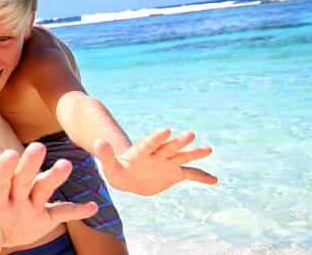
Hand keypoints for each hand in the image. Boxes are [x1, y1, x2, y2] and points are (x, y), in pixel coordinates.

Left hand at [0, 143, 98, 254]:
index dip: (3, 169)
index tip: (10, 154)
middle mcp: (14, 197)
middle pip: (22, 178)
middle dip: (29, 164)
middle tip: (38, 147)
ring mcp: (31, 205)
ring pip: (43, 187)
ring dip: (54, 177)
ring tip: (66, 165)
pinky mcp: (45, 216)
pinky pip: (62, 212)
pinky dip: (76, 211)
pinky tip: (92, 207)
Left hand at [95, 128, 218, 195]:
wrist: (129, 178)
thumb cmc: (118, 171)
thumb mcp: (110, 166)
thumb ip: (106, 155)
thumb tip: (97, 143)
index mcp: (142, 152)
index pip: (150, 143)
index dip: (157, 138)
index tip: (166, 130)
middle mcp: (158, 155)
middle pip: (169, 147)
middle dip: (178, 142)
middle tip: (190, 134)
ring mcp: (168, 163)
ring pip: (183, 157)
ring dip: (194, 153)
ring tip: (208, 149)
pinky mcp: (174, 174)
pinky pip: (190, 175)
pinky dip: (202, 177)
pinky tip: (215, 181)